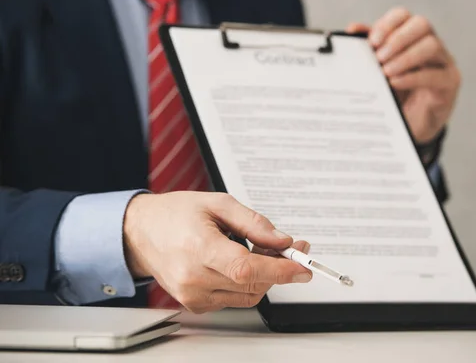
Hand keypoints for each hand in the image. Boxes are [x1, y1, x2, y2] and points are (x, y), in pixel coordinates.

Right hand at [123, 192, 311, 312]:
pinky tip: (241, 261)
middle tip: (289, 246)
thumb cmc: (175, 214)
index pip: (247, 269)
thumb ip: (253, 223)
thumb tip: (282, 240)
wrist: (140, 232)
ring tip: (261, 249)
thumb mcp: (218, 203)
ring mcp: (193, 295)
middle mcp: (194, 278)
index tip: (302, 267)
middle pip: (252, 284)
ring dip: (265, 275)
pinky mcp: (195, 304)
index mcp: (198, 248)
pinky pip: (234, 299)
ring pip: (248, 295)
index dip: (280, 270)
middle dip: (279, 267)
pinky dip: (246, 283)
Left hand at [347, 7, 460, 143]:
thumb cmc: (396, 94)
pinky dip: (413, 77)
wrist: (411, 126)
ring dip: (405, 57)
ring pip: (431, 45)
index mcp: (411, 37)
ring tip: (386, 72)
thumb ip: (368, 51)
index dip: (388, 24)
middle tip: (379, 57)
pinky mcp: (449, 82)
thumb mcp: (379, 72)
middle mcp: (431, 44)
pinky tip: (396, 82)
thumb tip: (353, 29)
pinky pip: (435, 74)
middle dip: (398, 38)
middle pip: (421, 24)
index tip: (372, 41)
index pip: (403, 15)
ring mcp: (444, 62)